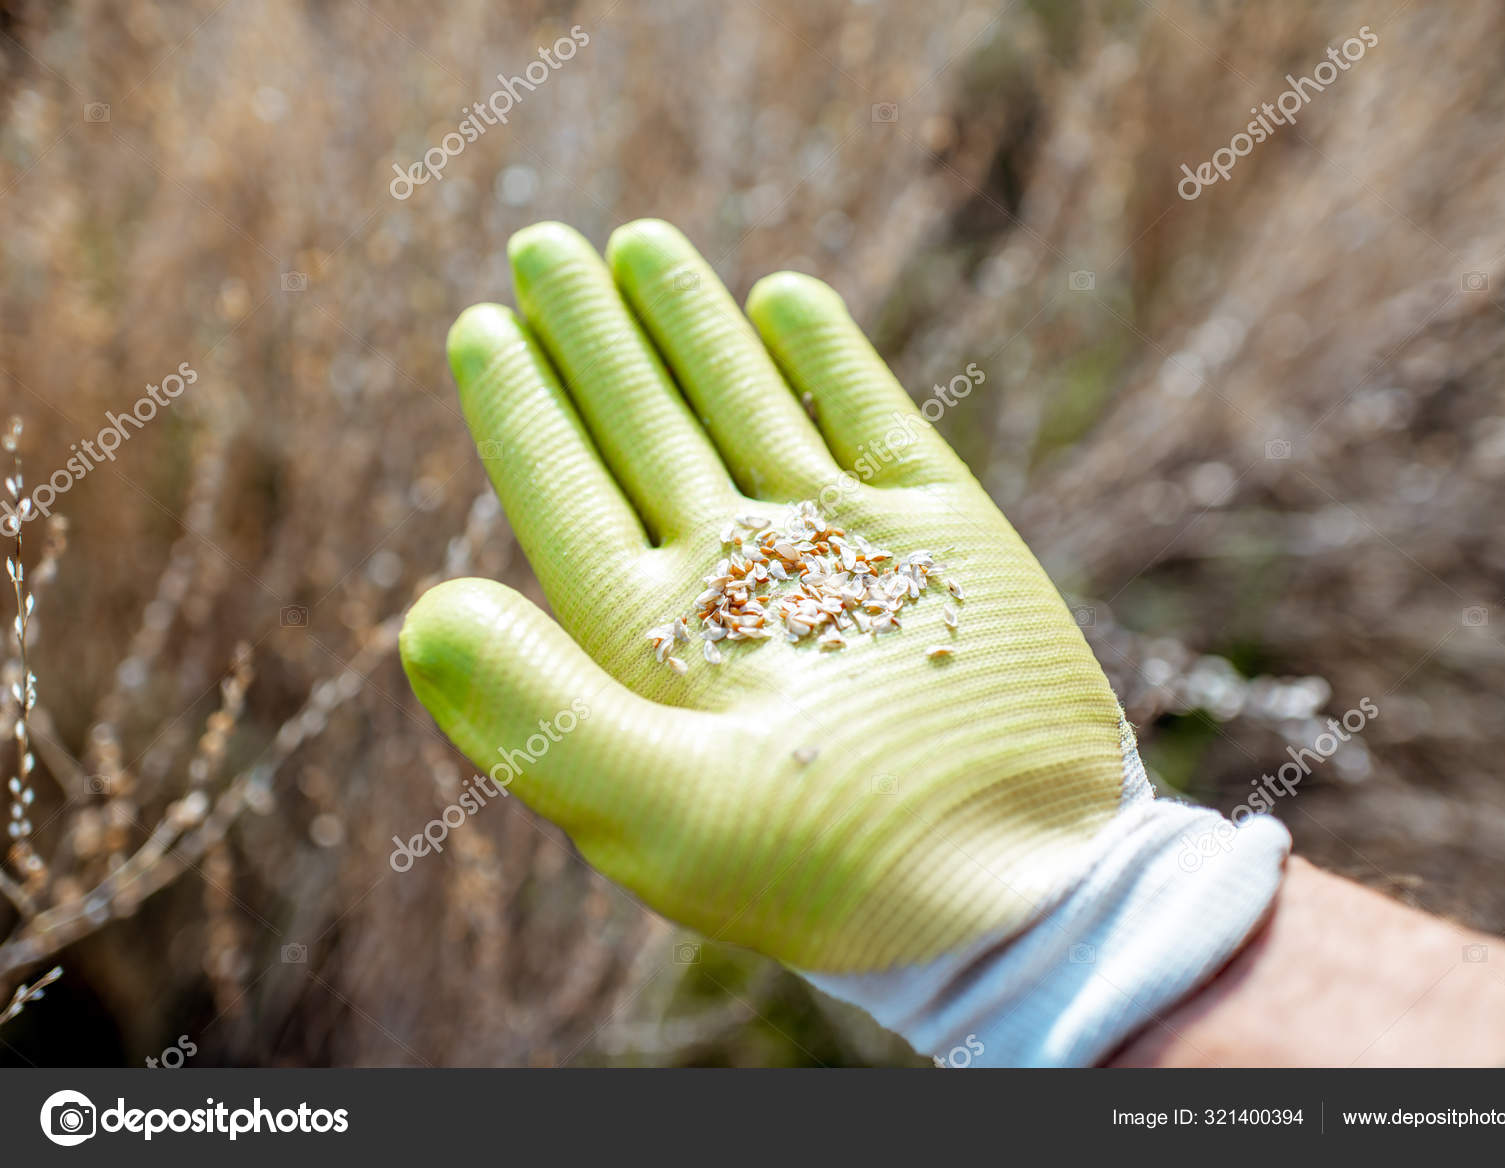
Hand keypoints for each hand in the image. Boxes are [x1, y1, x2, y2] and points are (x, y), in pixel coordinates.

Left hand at [401, 219, 1127, 972]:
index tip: (476, 324)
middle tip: (538, 245)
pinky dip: (824, 359)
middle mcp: (738, 586)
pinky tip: (780, 298)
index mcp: (658, 647)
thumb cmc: (840, 875)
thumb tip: (418, 608)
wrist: (1027, 886)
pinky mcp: (942, 532)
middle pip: (642, 433)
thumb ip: (539, 714)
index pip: (567, 503)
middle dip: (591, 340)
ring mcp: (840, 551)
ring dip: (690, 327)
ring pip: (745, 408)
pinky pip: (869, 420)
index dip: (520, 413)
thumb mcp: (670, 813)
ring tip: (637, 243)